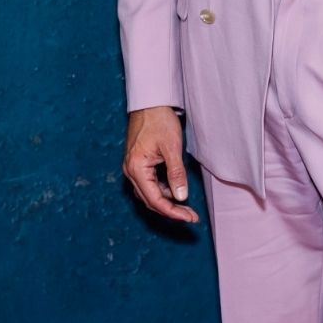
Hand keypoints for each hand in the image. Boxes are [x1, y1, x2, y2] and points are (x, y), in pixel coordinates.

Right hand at [123, 106, 198, 223]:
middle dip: (171, 210)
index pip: (154, 199)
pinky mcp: (139, 164)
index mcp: (135, 169)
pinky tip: (177, 192)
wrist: (150, 104)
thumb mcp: (172, 148)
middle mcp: (131, 172)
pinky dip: (164, 191)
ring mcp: (134, 168)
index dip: (172, 211)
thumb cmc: (160, 122)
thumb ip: (176, 173)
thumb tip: (181, 197)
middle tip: (191, 217)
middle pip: (151, 200)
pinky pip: (150, 184)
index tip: (189, 218)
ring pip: (150, 194)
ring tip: (187, 209)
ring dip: (168, 202)